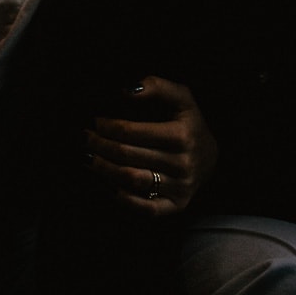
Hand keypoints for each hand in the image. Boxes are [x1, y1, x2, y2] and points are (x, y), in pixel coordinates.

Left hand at [83, 75, 218, 216]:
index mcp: (181, 134)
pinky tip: (110, 187)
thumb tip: (126, 90)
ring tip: (89, 159)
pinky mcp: (177, 205)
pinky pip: (147, 209)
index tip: (96, 121)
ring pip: (132, 180)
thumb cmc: (188, 123)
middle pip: (127, 156)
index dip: (108, 126)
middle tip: (85, 139)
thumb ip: (156, 87)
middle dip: (100, 146)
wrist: (210, 157)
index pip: (131, 132)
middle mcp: (182, 163)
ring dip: (104, 170)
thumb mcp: (180, 98)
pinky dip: (126, 200)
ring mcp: (180, 187)